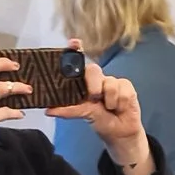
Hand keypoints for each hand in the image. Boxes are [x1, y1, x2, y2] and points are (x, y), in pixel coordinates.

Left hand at [47, 39, 151, 174]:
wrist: (120, 132)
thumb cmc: (100, 121)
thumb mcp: (83, 114)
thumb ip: (68, 110)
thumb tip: (48, 110)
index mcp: (83, 83)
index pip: (78, 62)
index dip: (75, 50)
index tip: (74, 42)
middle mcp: (97, 79)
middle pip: (94, 70)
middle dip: (94, 86)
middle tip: (95, 99)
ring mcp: (112, 81)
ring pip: (110, 84)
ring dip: (109, 101)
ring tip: (110, 108)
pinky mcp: (126, 86)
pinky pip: (123, 91)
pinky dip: (121, 103)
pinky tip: (120, 107)